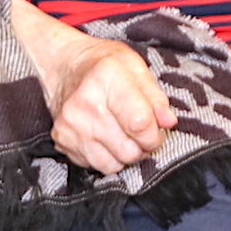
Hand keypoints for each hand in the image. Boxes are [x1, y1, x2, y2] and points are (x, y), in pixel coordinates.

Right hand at [11, 0, 175, 173]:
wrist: (64, 65)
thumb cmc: (104, 64)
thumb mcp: (135, 67)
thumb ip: (155, 96)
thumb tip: (168, 122)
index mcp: (107, 77)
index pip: (140, 124)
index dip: (155, 133)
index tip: (156, 129)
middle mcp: (84, 103)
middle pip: (128, 150)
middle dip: (142, 146)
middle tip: (140, 131)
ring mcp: (70, 124)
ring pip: (113, 164)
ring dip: (124, 154)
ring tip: (123, 133)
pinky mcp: (62, 140)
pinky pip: (96, 166)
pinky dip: (106, 156)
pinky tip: (105, 137)